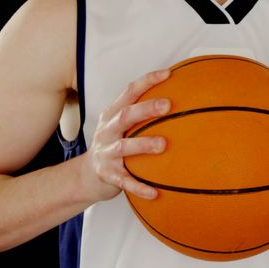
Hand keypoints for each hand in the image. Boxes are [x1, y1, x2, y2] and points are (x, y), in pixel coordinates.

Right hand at [83, 69, 171, 201]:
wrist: (86, 176)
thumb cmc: (114, 145)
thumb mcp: (121, 126)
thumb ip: (142, 114)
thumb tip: (182, 98)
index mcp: (112, 115)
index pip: (128, 92)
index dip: (147, 81)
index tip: (168, 74)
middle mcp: (107, 131)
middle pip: (125, 116)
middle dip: (146, 109)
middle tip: (168, 105)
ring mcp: (106, 154)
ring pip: (124, 147)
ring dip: (143, 145)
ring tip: (163, 145)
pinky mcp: (108, 175)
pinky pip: (126, 182)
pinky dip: (140, 187)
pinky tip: (156, 193)